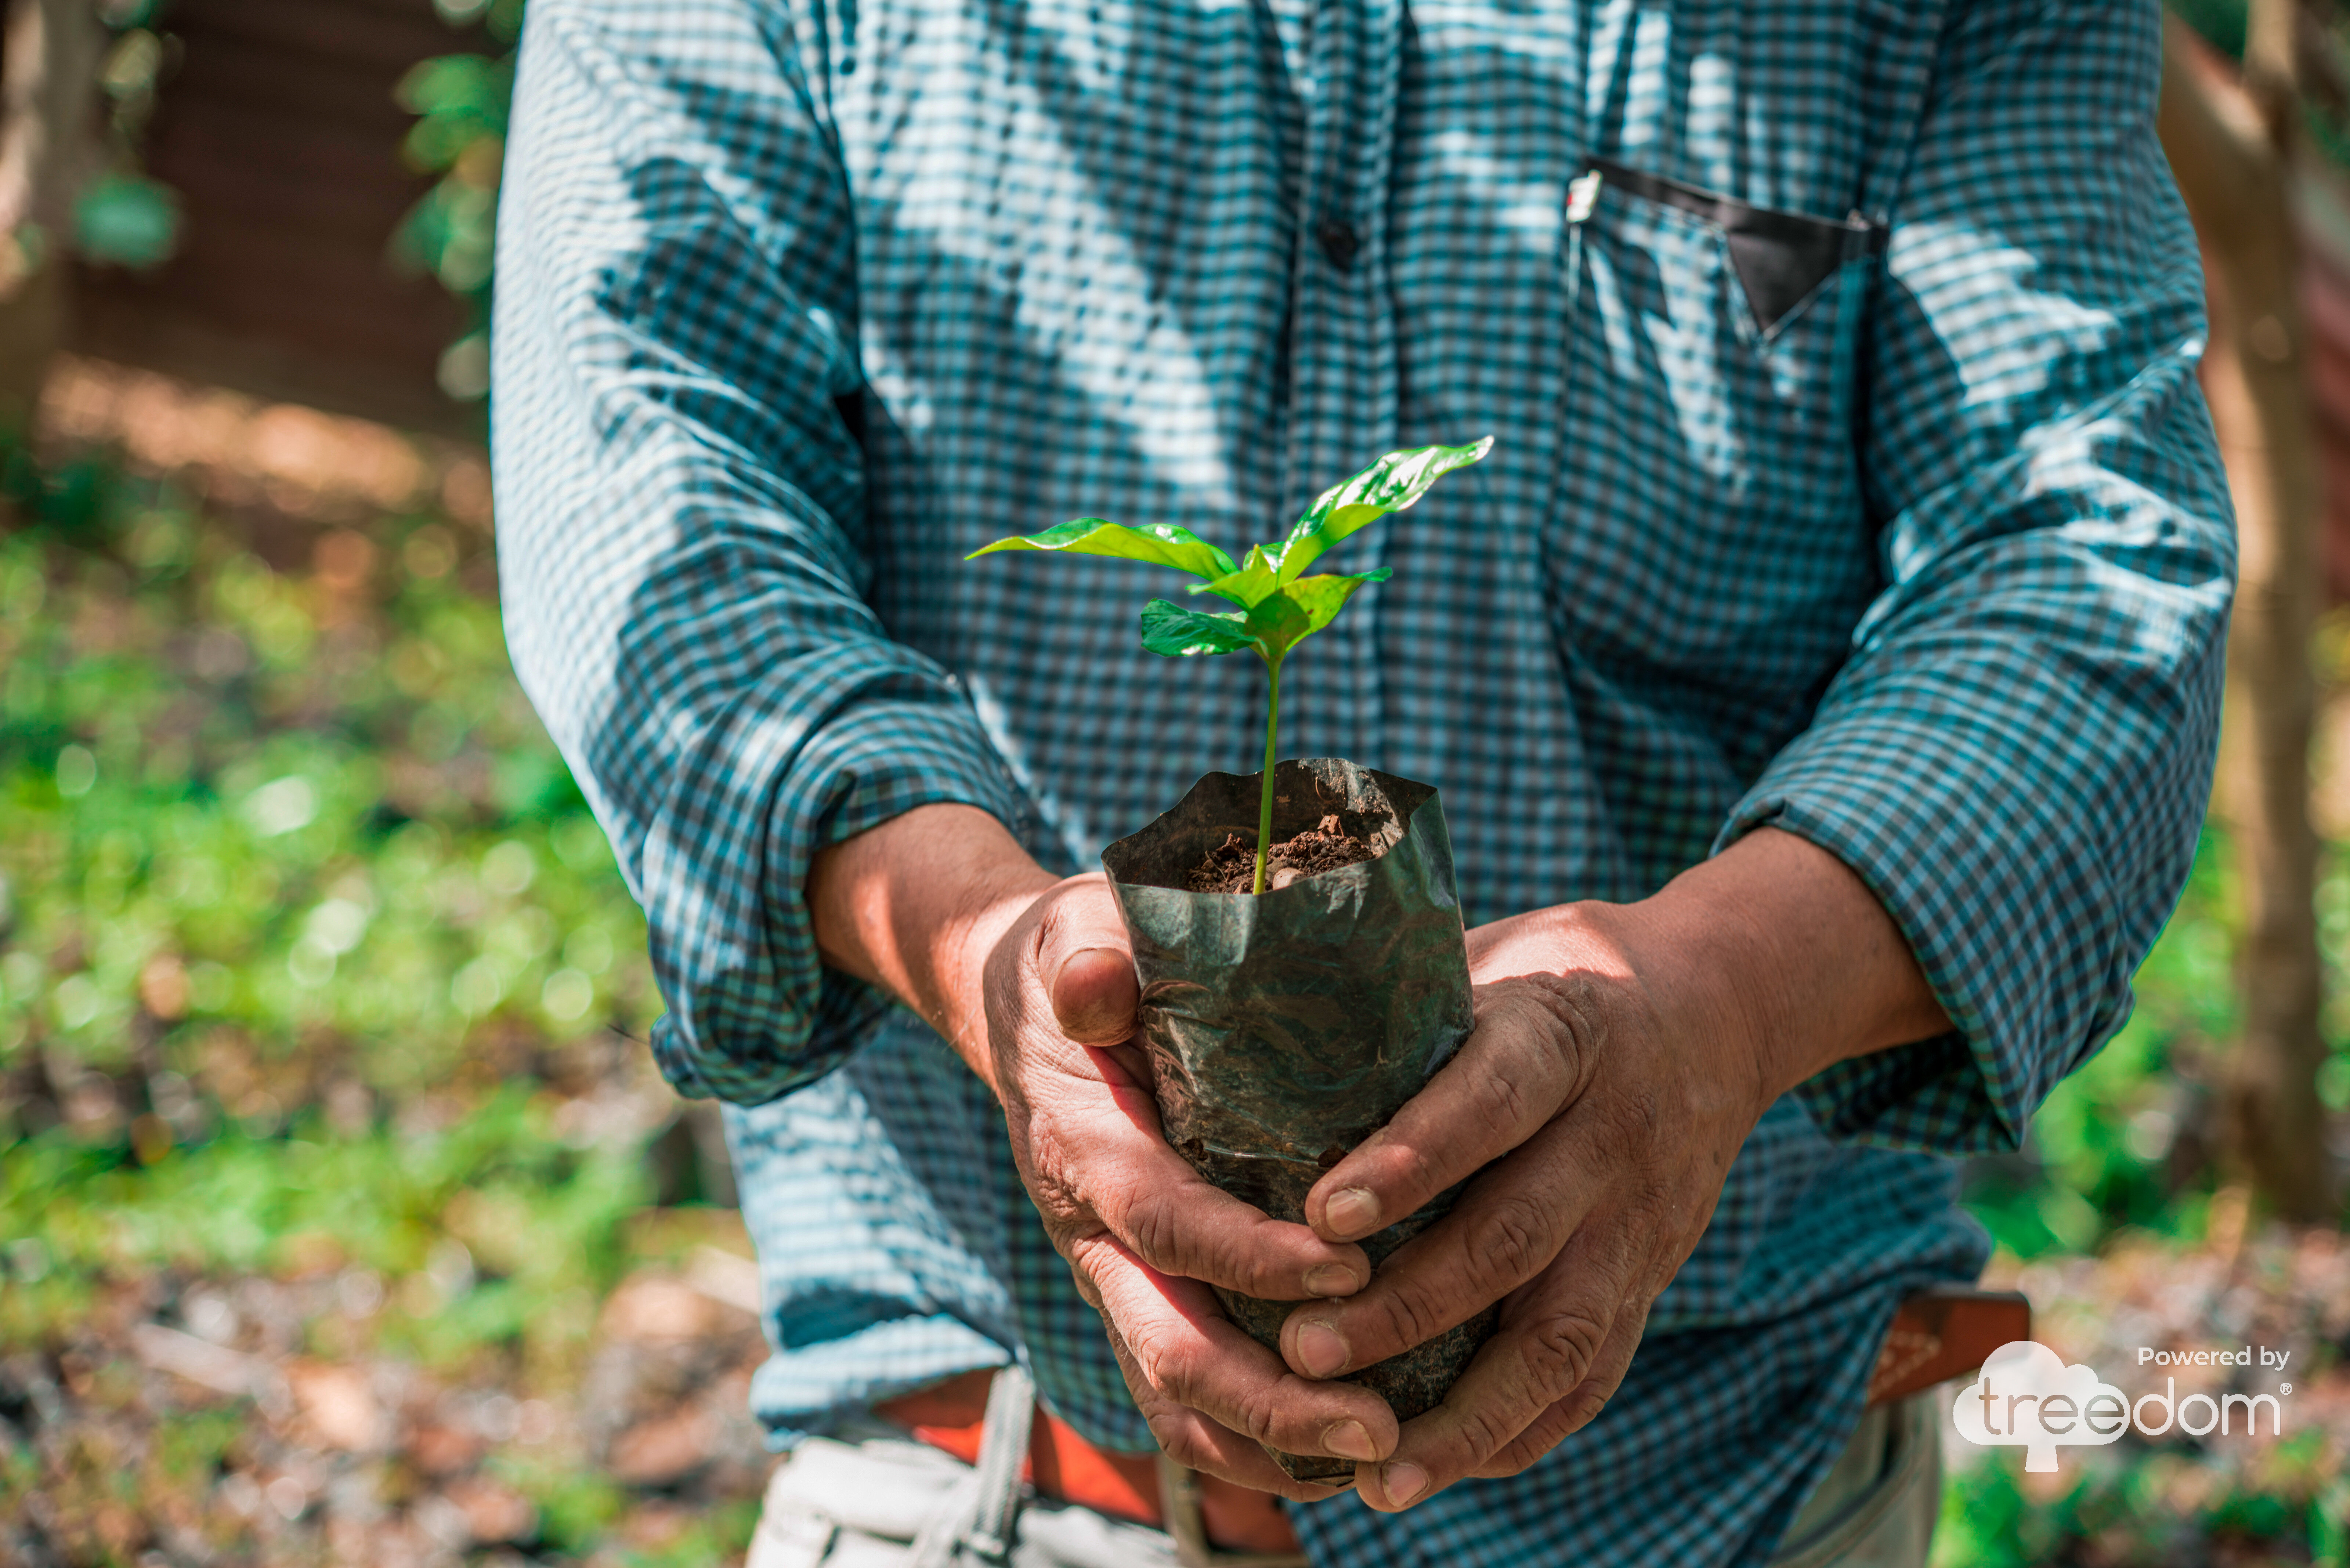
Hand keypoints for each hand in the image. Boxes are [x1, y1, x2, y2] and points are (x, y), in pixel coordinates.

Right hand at [807, 806, 1401, 1498]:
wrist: (1021, 1001)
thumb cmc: (1079, 954)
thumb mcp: (1078, 925)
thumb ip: (1090, 950)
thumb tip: (1097, 979)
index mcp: (1083, 1145)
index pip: (1168, 1221)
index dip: (1250, 1257)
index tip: (1348, 1268)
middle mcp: (1089, 1231)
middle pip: (1169, 1345)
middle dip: (1272, 1398)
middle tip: (1381, 1422)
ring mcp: (1109, 1275)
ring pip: (1174, 1394)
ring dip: (1270, 1440)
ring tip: (1380, 1452)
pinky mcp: (1136, 1294)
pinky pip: (1180, 1395)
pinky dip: (1249, 1442)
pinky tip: (1338, 1455)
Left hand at [1270, 827, 1950, 1510]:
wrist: (1714, 1009)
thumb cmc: (1548, 980)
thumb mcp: (1484, 960)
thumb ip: (1390, 1006)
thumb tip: (1238, 1020)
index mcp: (1561, 1035)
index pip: (1488, 1101)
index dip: (1410, 1159)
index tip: (1322, 1212)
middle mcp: (1608, 1137)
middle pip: (1512, 1238)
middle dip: (1405, 1308)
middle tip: (1301, 1353)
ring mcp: (1638, 1223)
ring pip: (1559, 1335)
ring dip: (1464, 1415)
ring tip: (1375, 1471)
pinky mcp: (1649, 1283)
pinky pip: (1589, 1378)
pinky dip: (1515, 1435)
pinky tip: (1434, 1471)